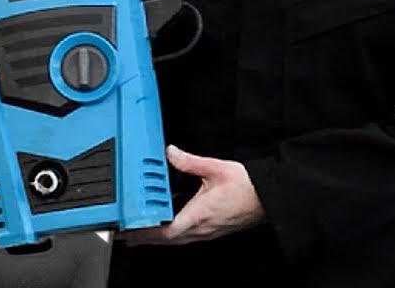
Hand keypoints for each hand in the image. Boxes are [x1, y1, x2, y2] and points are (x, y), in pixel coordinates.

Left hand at [119, 145, 265, 245]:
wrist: (271, 199)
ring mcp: (208, 232)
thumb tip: (170, 153)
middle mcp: (202, 228)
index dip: (146, 231)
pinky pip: (185, 238)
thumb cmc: (249, 187)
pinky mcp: (213, 231)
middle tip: (123, 233)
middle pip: (166, 240)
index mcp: (200, 214)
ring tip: (137, 234)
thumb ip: (189, 161)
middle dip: (142, 237)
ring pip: (175, 241)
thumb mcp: (216, 168)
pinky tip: (164, 230)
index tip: (128, 227)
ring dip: (155, 238)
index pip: (167, 230)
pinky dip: (169, 236)